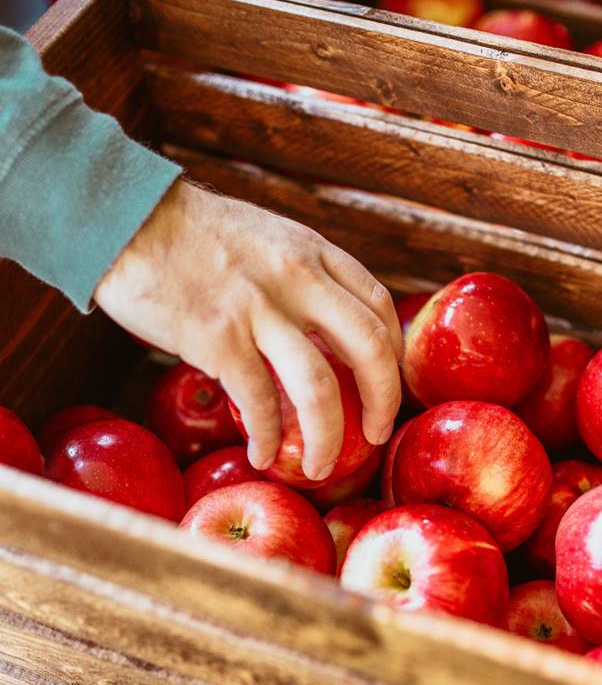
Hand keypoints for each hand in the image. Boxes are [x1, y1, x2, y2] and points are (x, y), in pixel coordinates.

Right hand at [95, 179, 402, 477]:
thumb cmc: (197, 234)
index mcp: (315, 254)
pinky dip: (267, 438)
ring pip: (319, 389)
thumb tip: (327, 330)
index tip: (386, 383)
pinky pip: (258, 403)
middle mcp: (298, 279)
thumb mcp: (271, 239)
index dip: (393, 355)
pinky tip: (262, 455)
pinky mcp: (217, 338)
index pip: (380, 308)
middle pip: (370, 350)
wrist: (126, 216)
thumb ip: (305, 277)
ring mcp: (259, 309)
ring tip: (320, 469)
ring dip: (327, 440)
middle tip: (376, 434)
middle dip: (384, 403)